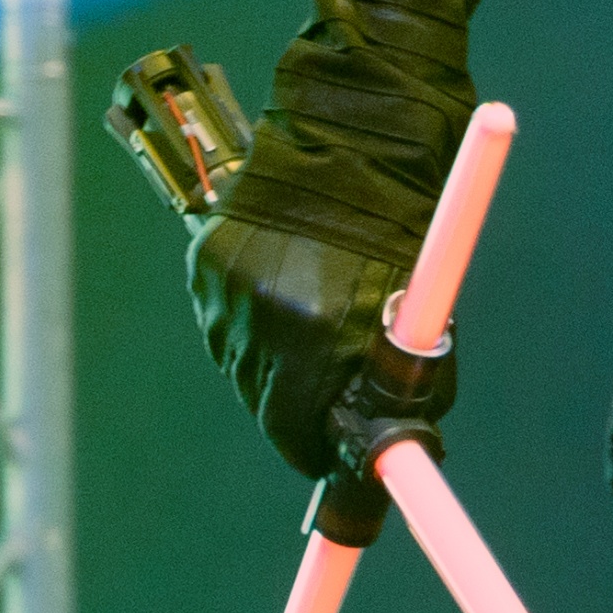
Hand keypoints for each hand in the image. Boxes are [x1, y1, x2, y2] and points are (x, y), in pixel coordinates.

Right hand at [189, 208, 452, 479]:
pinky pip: (221, 323)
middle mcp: (262, 318)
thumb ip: (399, 385)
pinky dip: (247, 325)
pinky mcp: (205, 267)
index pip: (291, 428)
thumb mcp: (408, 318)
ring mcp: (226, 291)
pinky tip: (279, 297)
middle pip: (260, 403)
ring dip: (268, 366)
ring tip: (306, 330)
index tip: (319, 455)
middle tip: (317, 403)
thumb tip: (387, 447)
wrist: (350, 158)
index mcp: (317, 334)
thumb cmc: (393, 240)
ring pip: (237, 364)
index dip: (306, 449)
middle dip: (290, 412)